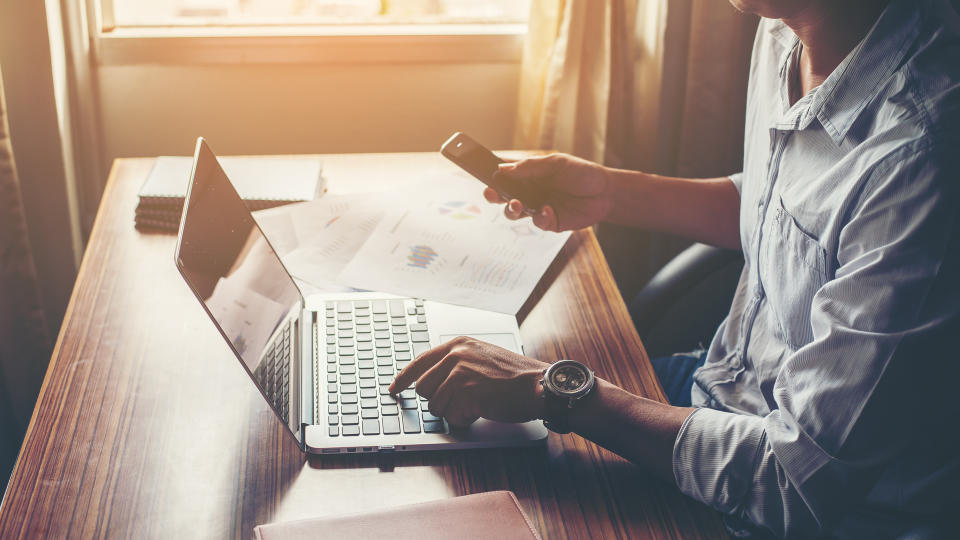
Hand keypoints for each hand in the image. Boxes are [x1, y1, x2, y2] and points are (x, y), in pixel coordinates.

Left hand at [389, 336, 547, 425]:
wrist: (537, 384)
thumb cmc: (514, 375)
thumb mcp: (481, 356)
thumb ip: (457, 362)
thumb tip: (432, 380)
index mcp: (457, 344)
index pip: (419, 362)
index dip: (403, 379)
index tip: (394, 389)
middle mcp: (455, 355)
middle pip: (423, 388)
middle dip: (440, 400)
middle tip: (462, 400)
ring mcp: (459, 372)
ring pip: (435, 405)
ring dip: (454, 411)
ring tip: (476, 403)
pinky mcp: (466, 392)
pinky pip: (451, 416)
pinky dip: (465, 419)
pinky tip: (481, 409)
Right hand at [485, 153, 612, 231]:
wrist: (606, 193)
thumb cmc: (582, 174)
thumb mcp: (556, 163)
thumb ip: (530, 167)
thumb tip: (503, 169)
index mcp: (529, 175)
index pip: (505, 176)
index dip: (492, 176)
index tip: (483, 175)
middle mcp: (530, 192)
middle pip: (504, 197)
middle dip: (494, 196)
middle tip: (492, 194)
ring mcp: (538, 208)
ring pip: (515, 213)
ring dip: (512, 209)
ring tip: (517, 205)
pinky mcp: (550, 222)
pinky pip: (537, 222)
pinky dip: (539, 217)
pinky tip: (547, 210)